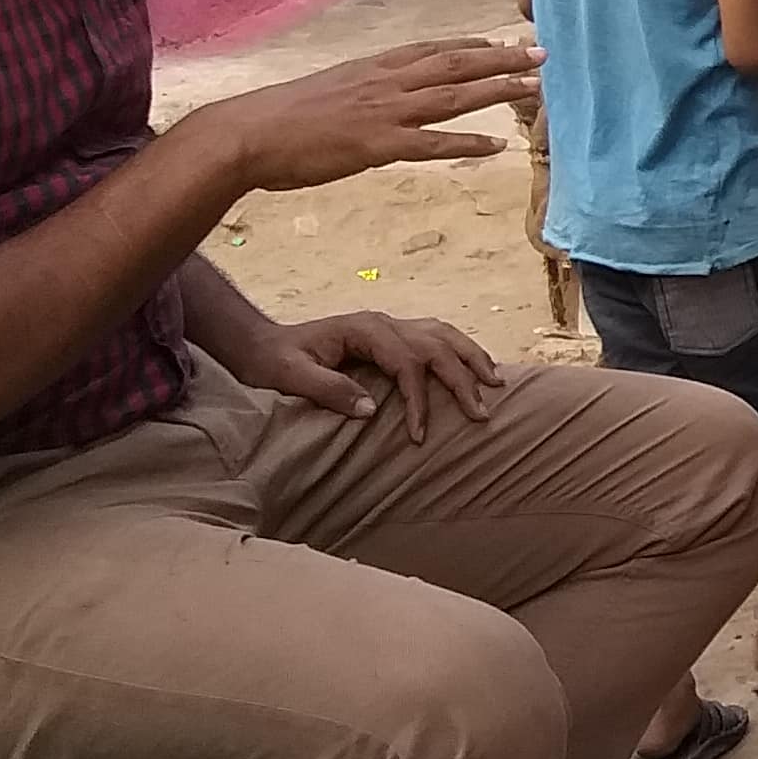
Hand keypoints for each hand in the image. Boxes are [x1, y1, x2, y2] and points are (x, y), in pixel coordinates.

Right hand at [191, 40, 537, 196]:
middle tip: (541, 53)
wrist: (245, 134)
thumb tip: (371, 98)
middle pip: (453, 64)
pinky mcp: (377, 145)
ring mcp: (382, 112)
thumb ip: (356, 91)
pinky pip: (432, 144)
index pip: (430, 49)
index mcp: (370, 68)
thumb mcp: (323, 91)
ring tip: (535, 88)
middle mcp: (383, 83)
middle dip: (500, 57)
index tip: (501, 38)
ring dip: (497, 90)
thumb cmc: (276, 118)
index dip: (470, 44)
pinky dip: (467, 143)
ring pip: (453, 97)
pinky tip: (498, 147)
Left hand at [223, 309, 499, 441]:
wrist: (260, 342)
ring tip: (496, 383)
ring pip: (444, 335)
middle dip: (462, 379)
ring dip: (472, 358)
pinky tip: (474, 366)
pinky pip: (436, 337)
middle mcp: (384, 323)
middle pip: (437, 346)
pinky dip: (459, 351)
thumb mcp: (291, 376)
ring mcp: (389, 325)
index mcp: (365, 330)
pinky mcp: (390, 334)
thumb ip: (329, 389)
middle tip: (481, 413)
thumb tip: (372, 410)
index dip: (419, 400)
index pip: (407, 363)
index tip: (420, 435)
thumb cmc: (273, 360)